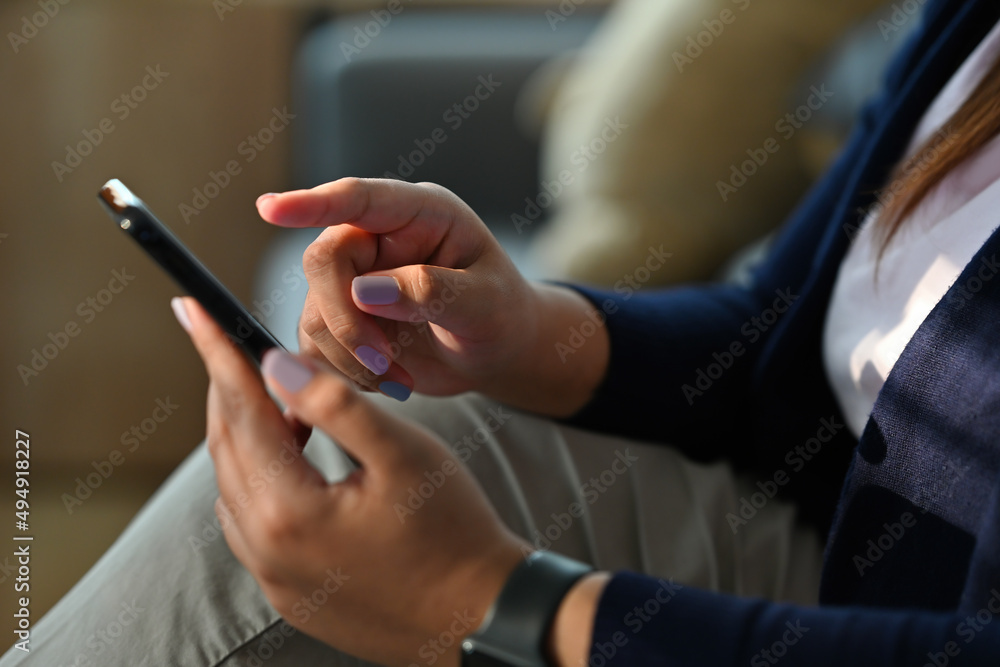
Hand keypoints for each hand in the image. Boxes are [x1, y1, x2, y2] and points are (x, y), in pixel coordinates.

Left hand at [174, 296, 526, 666]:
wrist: (481, 616)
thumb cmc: (455, 532)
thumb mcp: (404, 455)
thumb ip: (336, 405)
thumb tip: (274, 364)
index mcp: (289, 512)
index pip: (240, 412)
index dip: (217, 353)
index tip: (193, 308)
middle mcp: (266, 552)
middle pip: (228, 449)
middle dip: (228, 389)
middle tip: (231, 342)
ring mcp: (274, 579)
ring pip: (236, 487)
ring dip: (247, 434)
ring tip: (278, 397)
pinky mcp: (290, 593)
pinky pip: (252, 523)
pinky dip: (261, 477)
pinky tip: (295, 458)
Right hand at [257, 178, 539, 399]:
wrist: (496, 351)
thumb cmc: (501, 314)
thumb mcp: (486, 303)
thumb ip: (433, 290)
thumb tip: (366, 290)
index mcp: (420, 214)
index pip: (359, 199)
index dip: (313, 202)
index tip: (270, 208)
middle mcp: (378, 238)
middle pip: (324, 261)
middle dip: (346, 320)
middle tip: (383, 362)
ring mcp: (355, 277)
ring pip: (316, 311)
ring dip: (351, 356)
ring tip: (400, 378)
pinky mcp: (341, 319)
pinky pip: (317, 346)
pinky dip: (347, 373)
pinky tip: (389, 383)